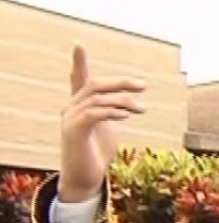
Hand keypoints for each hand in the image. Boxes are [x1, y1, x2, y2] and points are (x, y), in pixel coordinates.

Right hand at [57, 45, 146, 202]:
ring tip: (142, 109)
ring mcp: (70, 119)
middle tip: (143, 85)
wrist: (85, 179)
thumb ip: (114, 112)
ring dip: (124, 101)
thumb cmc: (97, 152)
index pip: (78, 78)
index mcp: (80, 105)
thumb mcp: (109, 128)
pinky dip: (112, 111)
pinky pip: (94, 114)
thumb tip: (128, 103)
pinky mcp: (74, 131)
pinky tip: (126, 115)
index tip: (78, 43)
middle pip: (96, 85)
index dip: (79, 62)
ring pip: (99, 99)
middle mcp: (71, 108)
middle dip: (121, 83)